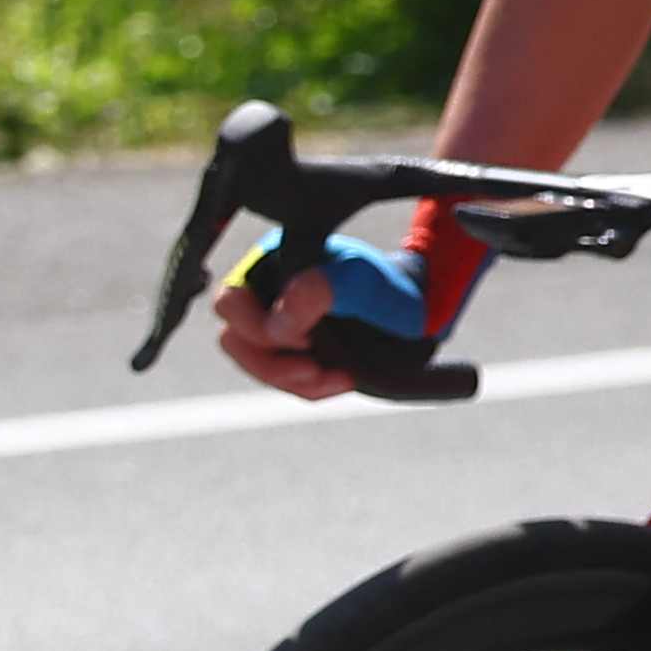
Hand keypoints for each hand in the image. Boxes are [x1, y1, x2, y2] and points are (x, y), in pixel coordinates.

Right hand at [213, 227, 453, 405]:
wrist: (418, 310)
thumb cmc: (391, 288)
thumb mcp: (363, 282)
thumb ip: (321, 292)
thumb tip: (278, 323)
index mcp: (270, 262)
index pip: (232, 301)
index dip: (259, 328)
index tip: (307, 340)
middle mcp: (263, 292)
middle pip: (234, 339)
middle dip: (272, 363)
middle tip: (313, 369)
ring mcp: (274, 324)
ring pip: (254, 364)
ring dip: (291, 380)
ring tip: (336, 379)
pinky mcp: (289, 352)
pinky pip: (279, 379)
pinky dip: (307, 388)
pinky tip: (341, 379)